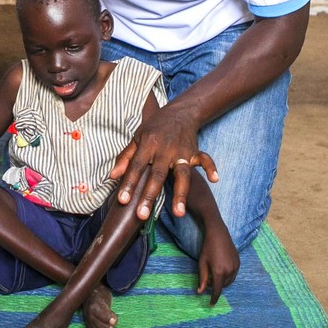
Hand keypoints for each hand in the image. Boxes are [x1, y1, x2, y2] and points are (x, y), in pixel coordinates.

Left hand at [108, 104, 216, 220]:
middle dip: (150, 195)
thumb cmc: (154, 127)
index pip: (137, 166)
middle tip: (142, 215)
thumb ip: (125, 157)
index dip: (129, 183)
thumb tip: (112, 176)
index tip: (123, 201)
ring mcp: (182, 151)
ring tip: (178, 213)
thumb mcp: (137, 137)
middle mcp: (165, 149)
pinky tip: (214, 180)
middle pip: (157, 175)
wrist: (179, 112)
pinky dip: (211, 168)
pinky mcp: (195, 152)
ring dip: (180, 193)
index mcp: (148, 144)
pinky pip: (205, 159)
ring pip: (182, 173)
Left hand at [196, 222, 239, 305]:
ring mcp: (235, 267)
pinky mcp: (238, 262)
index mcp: (219, 272)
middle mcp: (230, 271)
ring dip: (222, 282)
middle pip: (223, 286)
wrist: (218, 234)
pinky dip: (227, 276)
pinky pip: (233, 275)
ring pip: (229, 281)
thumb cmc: (207, 248)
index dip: (214, 298)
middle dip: (215, 286)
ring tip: (213, 274)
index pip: (217, 290)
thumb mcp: (202, 263)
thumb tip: (200, 292)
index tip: (211, 304)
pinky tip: (221, 269)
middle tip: (207, 281)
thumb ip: (202, 279)